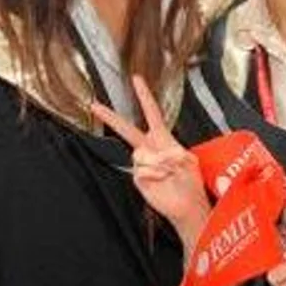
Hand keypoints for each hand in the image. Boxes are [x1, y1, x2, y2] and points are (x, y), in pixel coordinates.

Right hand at [91, 75, 209, 246]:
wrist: (187, 205)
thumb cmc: (190, 183)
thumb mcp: (189, 160)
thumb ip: (174, 151)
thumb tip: (160, 152)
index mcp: (163, 139)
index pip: (151, 113)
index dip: (144, 96)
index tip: (136, 79)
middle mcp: (149, 148)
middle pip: (126, 128)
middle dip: (110, 117)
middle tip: (95, 106)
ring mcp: (142, 163)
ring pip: (140, 153)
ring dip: (159, 161)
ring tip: (171, 172)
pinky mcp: (138, 178)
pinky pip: (141, 169)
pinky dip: (155, 173)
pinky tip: (163, 179)